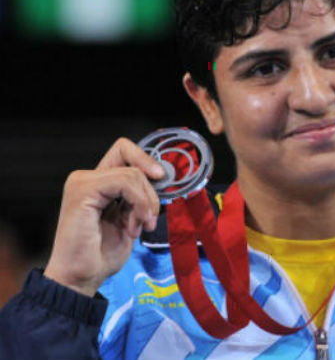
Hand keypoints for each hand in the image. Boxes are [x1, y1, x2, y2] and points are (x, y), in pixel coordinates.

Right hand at [44, 138, 163, 296]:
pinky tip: (133, 227)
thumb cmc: (101, 254)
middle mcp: (86, 178)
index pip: (124, 150)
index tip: (161, 177)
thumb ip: (139, 197)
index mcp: (97, 182)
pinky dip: (139, 204)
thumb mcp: (129, 219)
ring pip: (133, 175)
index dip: (145, 159)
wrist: (80, 277)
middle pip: (133, 163)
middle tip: (149, 220)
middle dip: (151, 192)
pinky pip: (125, 183)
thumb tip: (161, 177)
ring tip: (137, 228)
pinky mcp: (82, 191)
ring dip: (145, 204)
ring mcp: (82, 182)